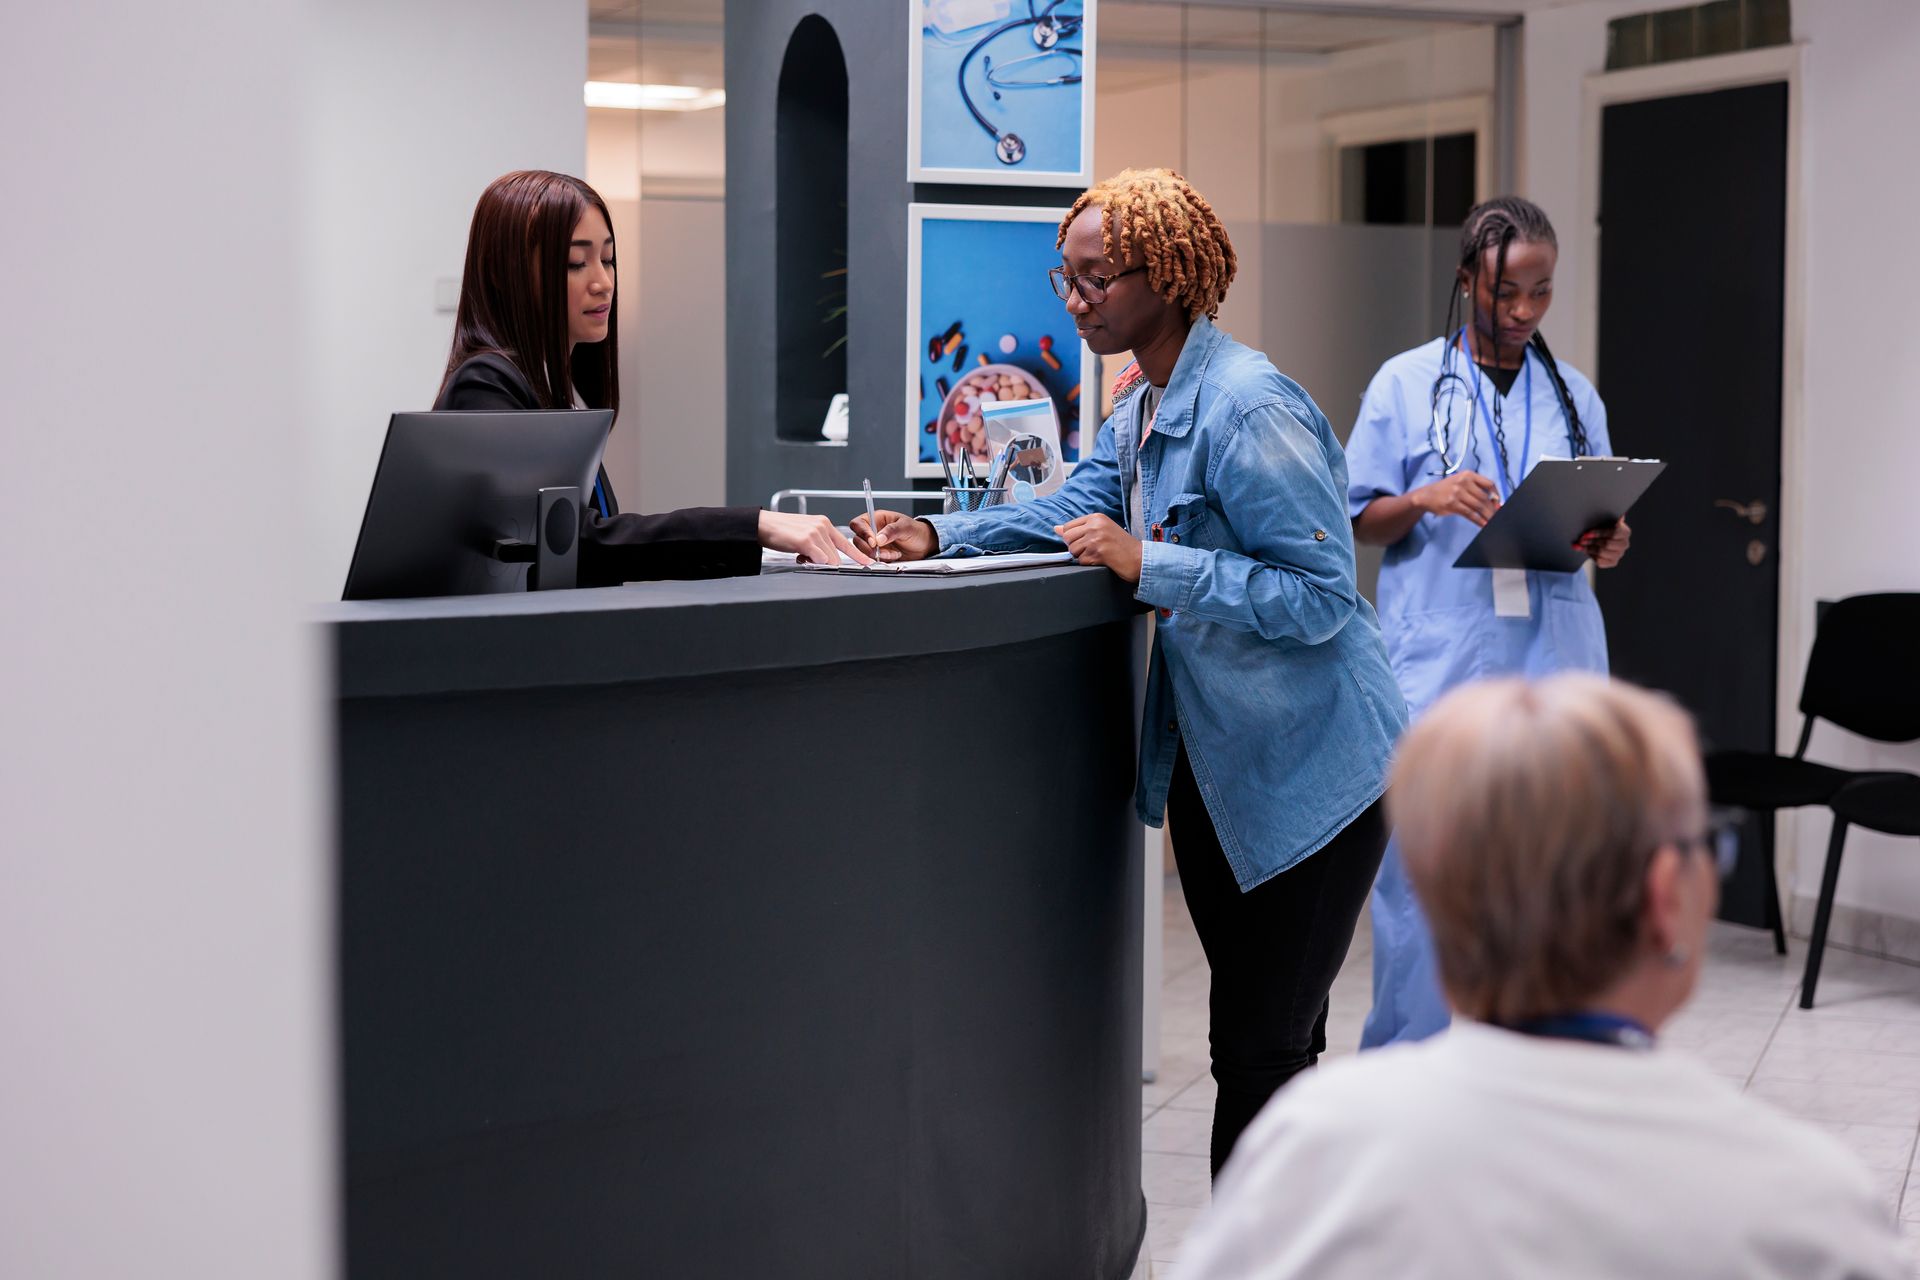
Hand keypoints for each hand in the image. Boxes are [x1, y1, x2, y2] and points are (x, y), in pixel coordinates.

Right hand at [758, 510, 872, 565]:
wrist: (763, 525)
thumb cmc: (782, 532)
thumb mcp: (805, 534)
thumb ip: (819, 545)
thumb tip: (826, 561)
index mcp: (824, 523)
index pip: (845, 543)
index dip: (857, 555)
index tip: (867, 563)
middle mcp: (822, 526)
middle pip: (836, 557)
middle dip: (824, 563)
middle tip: (806, 557)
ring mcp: (815, 532)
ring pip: (828, 560)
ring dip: (815, 563)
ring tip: (800, 554)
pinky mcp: (807, 540)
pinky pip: (818, 560)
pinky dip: (810, 562)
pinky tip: (798, 555)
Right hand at [851, 510, 937, 561]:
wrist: (924, 545)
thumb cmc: (917, 531)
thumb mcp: (906, 527)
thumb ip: (892, 531)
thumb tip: (878, 538)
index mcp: (876, 519)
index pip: (858, 524)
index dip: (863, 533)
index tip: (873, 542)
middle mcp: (872, 531)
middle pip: (858, 540)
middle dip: (870, 548)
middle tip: (882, 551)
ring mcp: (874, 544)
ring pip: (864, 552)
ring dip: (877, 556)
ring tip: (893, 553)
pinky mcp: (878, 555)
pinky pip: (872, 560)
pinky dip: (882, 561)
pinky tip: (893, 556)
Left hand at [1056, 513, 1143, 583]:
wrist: (1139, 558)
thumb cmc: (1122, 545)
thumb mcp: (1102, 530)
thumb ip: (1080, 528)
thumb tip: (1055, 528)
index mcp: (1096, 517)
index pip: (1068, 527)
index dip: (1073, 538)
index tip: (1085, 542)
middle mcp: (1095, 525)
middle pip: (1067, 538)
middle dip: (1075, 548)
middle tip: (1091, 550)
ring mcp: (1096, 539)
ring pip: (1073, 550)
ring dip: (1082, 556)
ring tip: (1097, 555)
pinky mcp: (1098, 552)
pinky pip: (1081, 561)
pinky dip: (1089, 564)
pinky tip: (1101, 561)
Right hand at [1411, 471, 1501, 525]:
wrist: (1426, 495)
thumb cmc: (1445, 489)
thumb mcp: (1460, 482)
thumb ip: (1475, 488)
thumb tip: (1494, 501)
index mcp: (1468, 475)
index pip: (1489, 484)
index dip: (1496, 495)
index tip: (1498, 503)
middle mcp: (1463, 482)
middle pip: (1484, 497)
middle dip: (1492, 508)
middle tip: (1497, 516)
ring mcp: (1457, 493)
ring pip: (1478, 506)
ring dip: (1487, 515)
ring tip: (1492, 521)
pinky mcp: (1452, 504)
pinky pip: (1470, 513)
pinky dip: (1478, 520)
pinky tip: (1483, 524)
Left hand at [1575, 517, 1630, 567]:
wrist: (1600, 538)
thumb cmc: (1603, 527)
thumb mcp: (1605, 520)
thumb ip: (1610, 517)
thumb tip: (1620, 516)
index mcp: (1625, 532)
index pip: (1614, 533)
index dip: (1599, 533)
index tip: (1586, 533)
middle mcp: (1625, 544)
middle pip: (1607, 544)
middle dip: (1591, 541)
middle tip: (1581, 539)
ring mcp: (1619, 554)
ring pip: (1602, 553)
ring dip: (1588, 549)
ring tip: (1580, 545)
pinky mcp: (1613, 562)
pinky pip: (1600, 561)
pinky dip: (1591, 556)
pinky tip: (1586, 551)